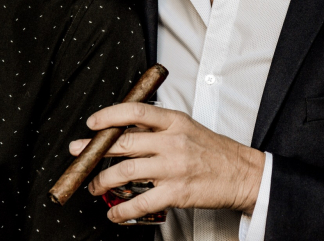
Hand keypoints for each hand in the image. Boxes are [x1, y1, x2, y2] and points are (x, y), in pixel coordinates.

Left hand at [69, 102, 264, 223]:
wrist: (243, 174)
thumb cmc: (214, 151)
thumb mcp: (187, 127)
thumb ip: (158, 127)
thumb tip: (123, 128)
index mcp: (174, 121)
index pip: (135, 110)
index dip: (110, 115)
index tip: (92, 123)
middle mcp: (172, 141)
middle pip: (124, 142)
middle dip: (96, 149)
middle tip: (79, 154)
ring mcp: (174, 167)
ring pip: (127, 172)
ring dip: (103, 181)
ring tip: (94, 186)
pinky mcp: (177, 192)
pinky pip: (142, 202)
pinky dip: (123, 210)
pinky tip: (115, 213)